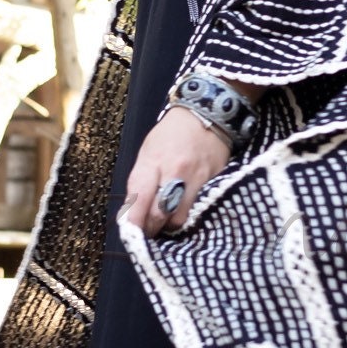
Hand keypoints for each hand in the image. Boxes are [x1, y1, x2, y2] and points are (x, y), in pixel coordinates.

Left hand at [122, 106, 231, 237]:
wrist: (205, 114)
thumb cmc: (171, 134)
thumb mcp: (148, 151)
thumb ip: (141, 180)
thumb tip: (134, 210)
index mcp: (152, 163)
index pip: (139, 199)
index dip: (134, 222)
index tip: (132, 233)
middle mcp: (174, 173)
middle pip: (159, 214)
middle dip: (152, 228)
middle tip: (150, 231)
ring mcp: (196, 179)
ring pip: (181, 218)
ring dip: (172, 225)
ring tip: (169, 223)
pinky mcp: (213, 183)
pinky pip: (200, 210)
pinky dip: (192, 216)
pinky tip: (188, 214)